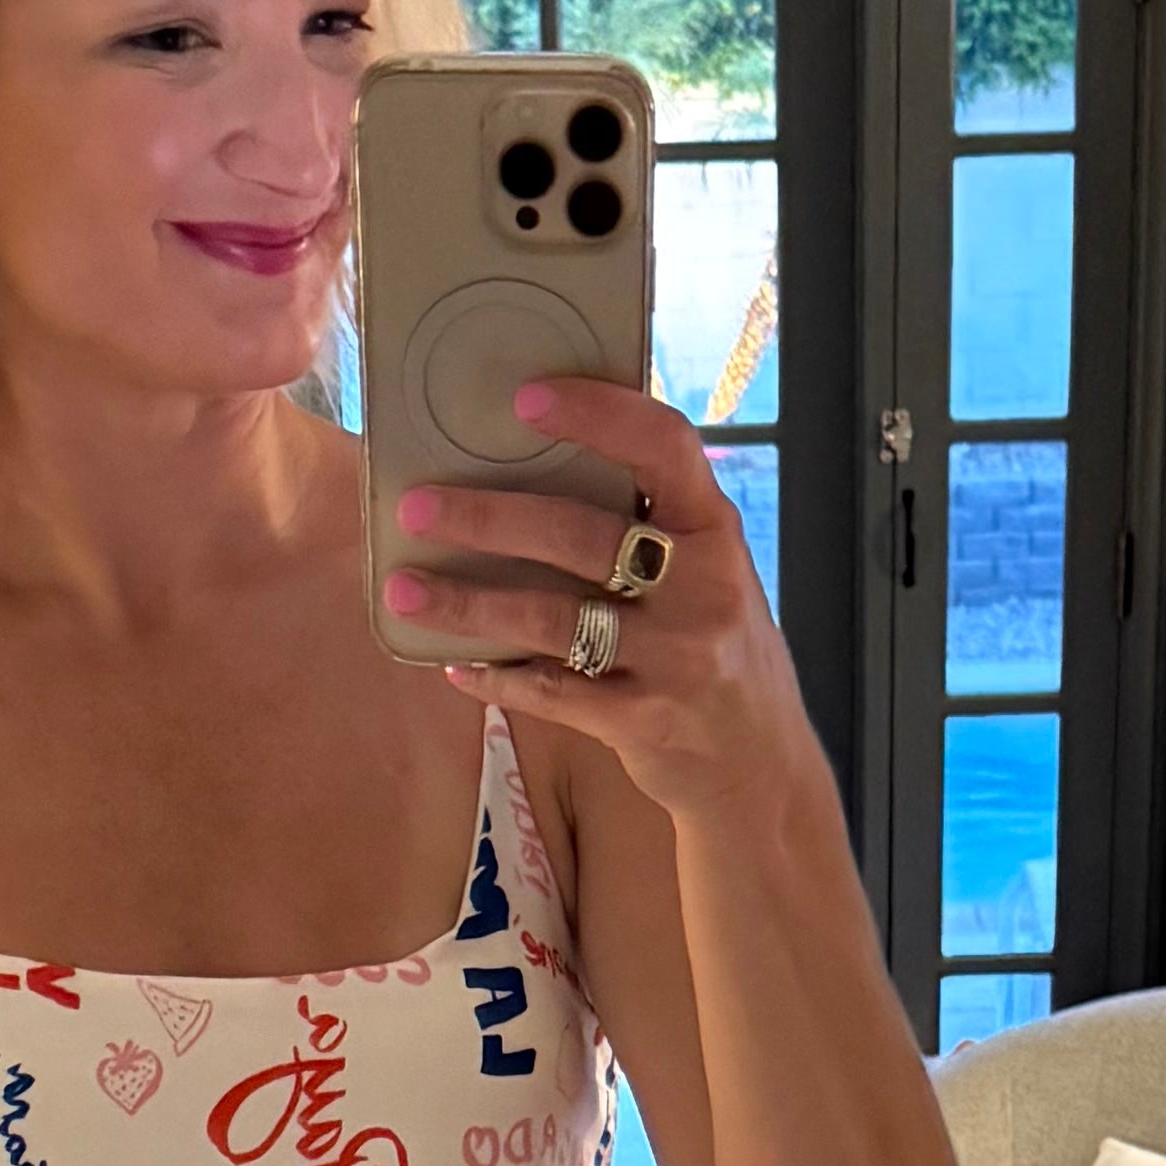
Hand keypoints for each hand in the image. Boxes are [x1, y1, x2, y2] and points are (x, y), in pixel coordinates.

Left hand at [383, 375, 810, 826]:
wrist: (762, 766)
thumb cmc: (720, 649)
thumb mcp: (711, 573)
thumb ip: (654, 526)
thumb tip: (545, 464)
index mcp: (714, 531)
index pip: (663, 446)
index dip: (597, 414)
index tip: (525, 398)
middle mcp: (702, 587)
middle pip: (581, 535)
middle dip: (489, 518)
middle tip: (417, 508)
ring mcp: (674, 658)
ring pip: (552, 618)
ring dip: (468, 604)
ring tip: (403, 589)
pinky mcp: (643, 720)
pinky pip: (552, 692)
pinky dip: (497, 677)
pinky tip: (455, 666)